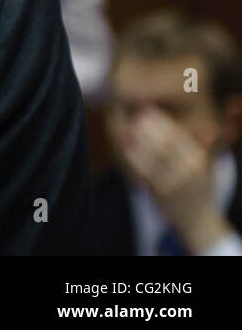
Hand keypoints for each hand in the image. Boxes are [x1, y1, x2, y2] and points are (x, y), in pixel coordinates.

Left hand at [121, 108, 229, 253]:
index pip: (177, 133)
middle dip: (149, 125)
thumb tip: (202, 126)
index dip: (161, 119)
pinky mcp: (160, 191)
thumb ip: (199, 144)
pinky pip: (142, 169)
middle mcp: (189, 168)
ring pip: (152, 153)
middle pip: (164, 140)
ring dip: (139, 137)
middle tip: (136, 116)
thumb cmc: (199, 188)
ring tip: (130, 127)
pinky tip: (125, 146)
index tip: (148, 109)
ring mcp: (174, 180)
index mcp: (199, 158)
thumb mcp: (204, 165)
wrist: (198, 220)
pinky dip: (132, 155)